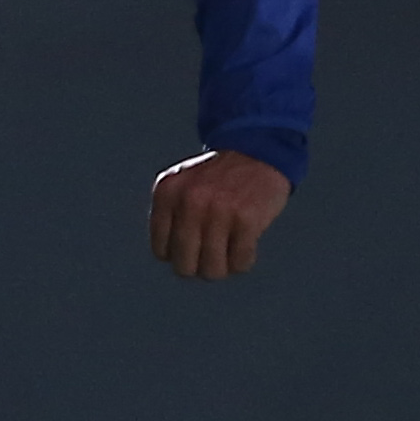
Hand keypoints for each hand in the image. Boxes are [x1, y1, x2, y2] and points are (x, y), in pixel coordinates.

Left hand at [147, 150, 291, 280]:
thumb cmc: (219, 178)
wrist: (258, 150)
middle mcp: (189, 201)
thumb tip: (170, 259)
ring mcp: (218, 210)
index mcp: (167, 193)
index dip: (179, 255)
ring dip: (223, 268)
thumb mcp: (182, 186)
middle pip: (184, 266)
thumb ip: (170, 216)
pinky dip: (244, 261)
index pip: (161, 251)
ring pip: (212, 270)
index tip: (193, 246)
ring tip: (229, 252)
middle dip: (199, 267)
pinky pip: (240, 263)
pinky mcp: (246, 219)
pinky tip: (246, 245)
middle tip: (212, 256)